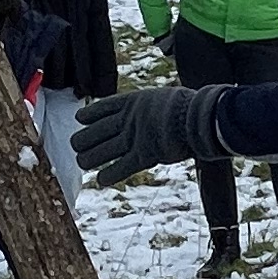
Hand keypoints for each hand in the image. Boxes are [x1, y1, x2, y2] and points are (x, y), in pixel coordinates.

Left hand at [74, 84, 224, 177]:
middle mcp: (129, 119)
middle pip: (96, 131)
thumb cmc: (190, 106)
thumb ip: (151, 106)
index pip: (102, 107)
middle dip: (84, 139)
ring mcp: (135, 137)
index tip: (80, 118)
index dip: (89, 114)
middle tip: (76, 146)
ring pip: (102, 151)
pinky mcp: (145, 154)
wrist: (200, 116)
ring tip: (83, 162)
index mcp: (134, 101)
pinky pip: (121, 167)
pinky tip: (101, 180)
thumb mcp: (164, 98)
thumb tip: (152, 109)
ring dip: (89, 158)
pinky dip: (109, 175)